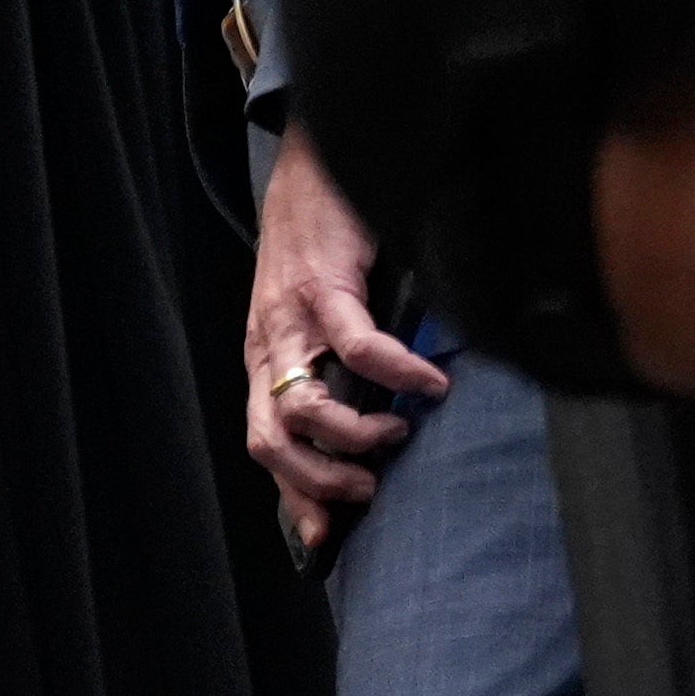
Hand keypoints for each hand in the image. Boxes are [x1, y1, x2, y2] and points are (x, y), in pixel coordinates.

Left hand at [248, 127, 445, 555]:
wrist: (316, 161)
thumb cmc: (325, 241)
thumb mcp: (319, 315)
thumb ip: (334, 366)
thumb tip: (378, 421)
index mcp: (266, 359)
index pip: (265, 443)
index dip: (294, 494)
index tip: (330, 534)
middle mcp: (267, 345)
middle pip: (270, 439)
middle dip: (317, 480)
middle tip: (368, 489)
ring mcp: (289, 317)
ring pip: (303, 404)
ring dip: (353, 435)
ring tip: (399, 434)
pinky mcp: (322, 284)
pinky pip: (356, 346)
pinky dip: (395, 372)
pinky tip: (429, 383)